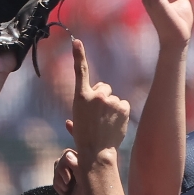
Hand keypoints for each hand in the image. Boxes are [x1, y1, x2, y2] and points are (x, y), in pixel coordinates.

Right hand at [54, 147, 85, 194]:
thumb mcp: (84, 186)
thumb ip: (77, 169)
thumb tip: (68, 155)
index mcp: (92, 166)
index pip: (74, 153)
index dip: (66, 163)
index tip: (69, 180)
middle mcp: (85, 168)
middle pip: (65, 156)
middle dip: (61, 169)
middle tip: (67, 185)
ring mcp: (76, 176)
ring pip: (59, 164)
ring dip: (58, 176)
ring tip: (66, 190)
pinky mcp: (68, 183)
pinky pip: (56, 174)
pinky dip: (57, 182)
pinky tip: (64, 193)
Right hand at [65, 38, 130, 154]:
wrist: (96, 152)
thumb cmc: (84, 137)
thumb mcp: (77, 119)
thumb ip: (81, 110)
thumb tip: (69, 122)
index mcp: (81, 96)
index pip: (80, 71)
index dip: (78, 55)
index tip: (76, 42)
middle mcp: (96, 95)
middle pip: (104, 88)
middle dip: (103, 98)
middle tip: (98, 115)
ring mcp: (110, 100)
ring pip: (114, 98)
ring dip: (112, 107)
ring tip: (106, 123)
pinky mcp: (123, 106)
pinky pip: (124, 104)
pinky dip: (121, 113)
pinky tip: (115, 123)